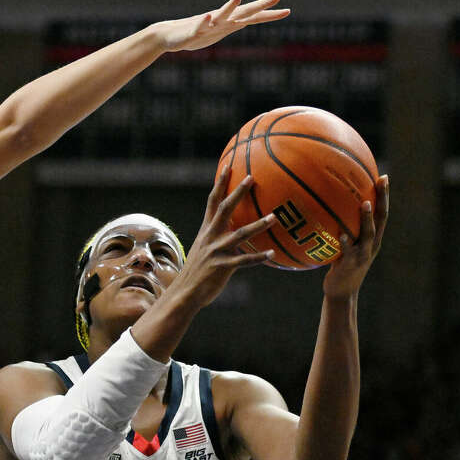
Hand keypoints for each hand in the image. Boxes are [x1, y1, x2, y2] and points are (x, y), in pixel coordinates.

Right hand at [152, 0, 289, 53]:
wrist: (170, 36)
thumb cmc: (195, 34)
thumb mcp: (219, 32)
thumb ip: (233, 25)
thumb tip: (247, 20)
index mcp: (229, 22)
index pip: (253, 17)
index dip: (269, 14)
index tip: (287, 10)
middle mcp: (221, 20)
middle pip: (243, 12)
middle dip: (259, 5)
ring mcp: (208, 24)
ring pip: (221, 15)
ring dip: (229, 7)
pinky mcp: (194, 31)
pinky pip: (200, 26)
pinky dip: (204, 21)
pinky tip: (208, 16)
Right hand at [177, 167, 274, 309]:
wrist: (184, 294)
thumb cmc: (198, 273)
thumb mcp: (205, 251)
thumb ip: (219, 240)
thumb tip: (237, 234)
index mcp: (206, 231)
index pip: (213, 201)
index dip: (220, 183)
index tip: (228, 166)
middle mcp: (210, 237)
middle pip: (224, 209)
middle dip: (237, 192)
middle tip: (251, 177)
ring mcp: (216, 251)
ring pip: (239, 234)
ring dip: (258, 225)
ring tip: (274, 217)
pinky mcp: (222, 267)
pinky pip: (244, 261)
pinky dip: (259, 258)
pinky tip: (272, 254)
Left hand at [322, 174, 388, 298]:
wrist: (341, 292)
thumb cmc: (339, 266)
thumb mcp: (343, 245)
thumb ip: (340, 229)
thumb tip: (325, 209)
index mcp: (372, 238)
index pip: (381, 213)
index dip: (383, 195)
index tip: (383, 176)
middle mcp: (371, 244)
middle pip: (381, 218)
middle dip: (383, 198)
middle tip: (382, 180)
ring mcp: (362, 254)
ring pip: (368, 234)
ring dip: (367, 219)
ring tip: (365, 204)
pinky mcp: (350, 264)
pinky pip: (348, 251)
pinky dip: (346, 242)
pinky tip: (341, 233)